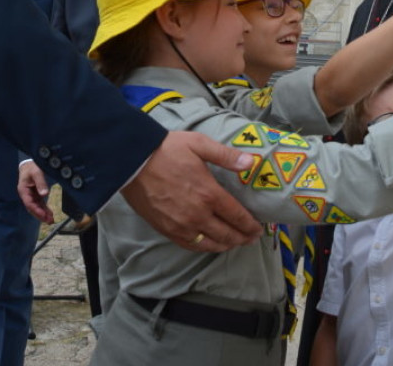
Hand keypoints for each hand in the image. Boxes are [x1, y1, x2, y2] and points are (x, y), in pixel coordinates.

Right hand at [17, 160, 53, 223]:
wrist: (30, 164)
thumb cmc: (32, 167)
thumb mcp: (36, 172)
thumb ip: (40, 182)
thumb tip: (45, 194)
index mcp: (23, 190)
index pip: (29, 203)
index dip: (36, 210)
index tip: (43, 215)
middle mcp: (26, 195)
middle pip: (33, 208)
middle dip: (40, 215)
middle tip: (49, 221)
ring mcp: (31, 195)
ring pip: (37, 207)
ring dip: (43, 214)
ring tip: (51, 220)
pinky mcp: (36, 194)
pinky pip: (40, 204)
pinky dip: (45, 209)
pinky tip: (50, 214)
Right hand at [121, 130, 260, 252]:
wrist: (133, 161)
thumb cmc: (168, 150)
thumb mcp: (200, 145)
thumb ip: (227, 156)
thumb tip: (251, 162)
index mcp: (209, 193)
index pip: (237, 216)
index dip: (250, 225)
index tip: (259, 228)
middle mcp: (198, 214)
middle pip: (226, 234)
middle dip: (242, 238)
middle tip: (251, 238)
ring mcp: (181, 225)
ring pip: (210, 244)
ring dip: (226, 245)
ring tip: (234, 243)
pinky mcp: (167, 230)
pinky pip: (191, 246)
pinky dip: (205, 248)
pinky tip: (209, 244)